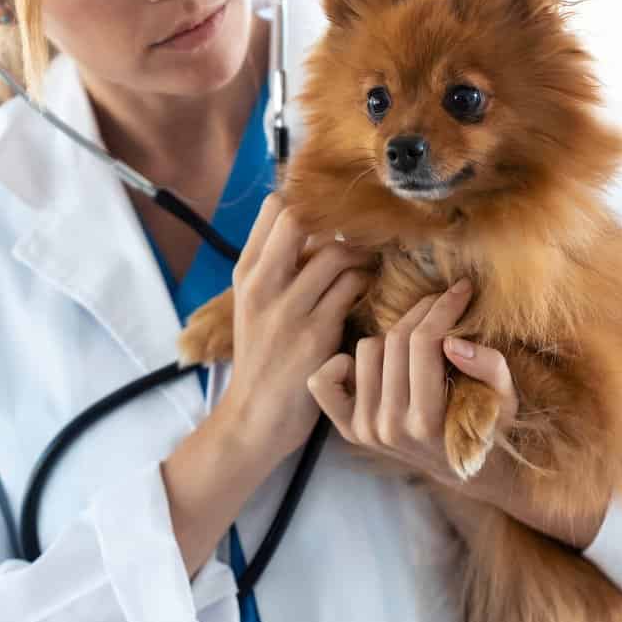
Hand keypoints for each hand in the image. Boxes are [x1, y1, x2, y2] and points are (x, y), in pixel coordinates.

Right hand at [215, 193, 376, 469]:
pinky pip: (353, 289)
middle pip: (301, 218)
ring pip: (336, 253)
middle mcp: (262, 285)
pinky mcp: (315, 336)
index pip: (275, 207)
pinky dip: (368, 284)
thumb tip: (318, 227)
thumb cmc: (263, 360)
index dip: (311, 202)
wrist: (254, 418)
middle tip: (364, 233)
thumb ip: (278, 269)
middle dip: (339, 222)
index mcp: (246, 273)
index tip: (337, 215)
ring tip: (375, 265)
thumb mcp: (255, 307)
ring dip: (363, 254)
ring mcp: (287, 310)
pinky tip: (375, 293)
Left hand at [307, 280, 607, 550]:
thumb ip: (490, 369)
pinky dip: (341, 364)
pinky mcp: (349, 429)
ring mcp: (364, 430)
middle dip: (423, 311)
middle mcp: (389, 428)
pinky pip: (322, 382)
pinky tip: (374, 362)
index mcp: (427, 422)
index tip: (460, 289)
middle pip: (394, 342)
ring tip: (419, 341)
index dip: (443, 307)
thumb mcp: (505, 400)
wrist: (468, 470)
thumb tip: (453, 342)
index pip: (424, 344)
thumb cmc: (490, 426)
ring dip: (392, 337)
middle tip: (442, 300)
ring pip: (365, 350)